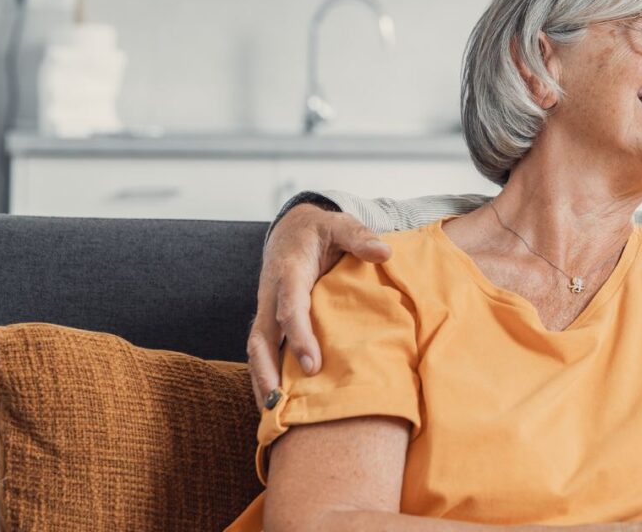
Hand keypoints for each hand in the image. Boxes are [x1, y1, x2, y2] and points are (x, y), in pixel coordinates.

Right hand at [247, 202, 391, 407]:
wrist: (291, 229)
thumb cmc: (321, 230)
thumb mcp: (341, 225)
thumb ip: (360, 237)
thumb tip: (384, 252)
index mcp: (289, 271)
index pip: (290, 308)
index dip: (298, 337)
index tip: (313, 365)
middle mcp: (271, 294)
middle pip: (260, 337)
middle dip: (267, 372)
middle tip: (280, 404)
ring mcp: (266, 309)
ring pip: (256, 350)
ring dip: (261, 382)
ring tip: (273, 417)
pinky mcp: (269, 321)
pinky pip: (263, 352)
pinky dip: (265, 377)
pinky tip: (277, 405)